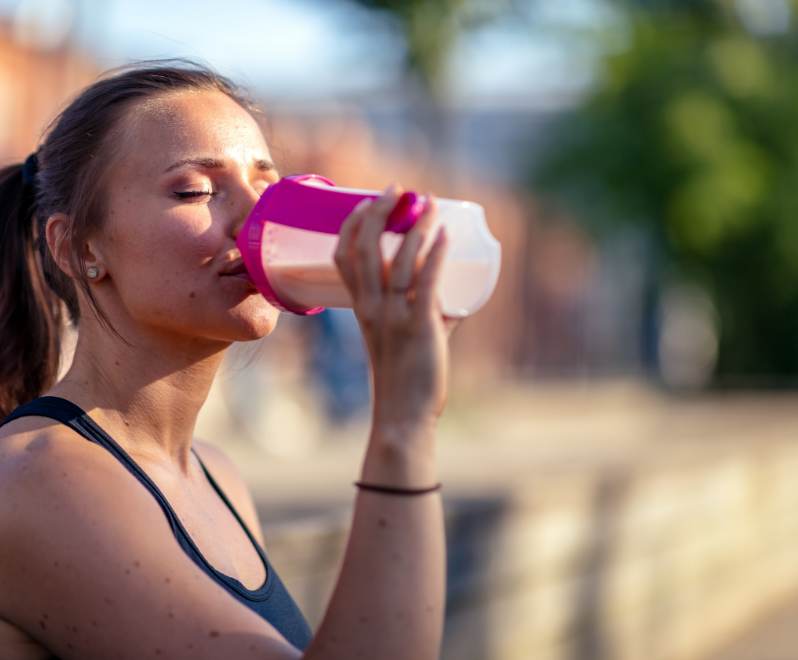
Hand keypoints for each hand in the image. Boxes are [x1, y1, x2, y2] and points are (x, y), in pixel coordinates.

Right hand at [334, 184, 453, 441]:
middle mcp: (371, 308)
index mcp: (360, 308)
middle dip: (378, 212)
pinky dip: (434, 255)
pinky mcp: (419, 327)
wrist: (403, 416)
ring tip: (430, 203)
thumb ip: (428, 315)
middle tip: (398, 190)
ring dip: (414, 226)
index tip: (368, 200)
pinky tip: (444, 235)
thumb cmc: (404, 380)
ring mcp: (393, 317)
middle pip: (364, 248)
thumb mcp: (403, 338)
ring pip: (397, 260)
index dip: (351, 224)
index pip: (342, 257)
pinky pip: (425, 283)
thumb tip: (455, 298)